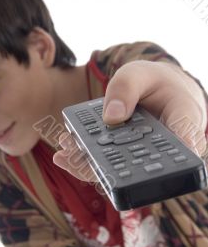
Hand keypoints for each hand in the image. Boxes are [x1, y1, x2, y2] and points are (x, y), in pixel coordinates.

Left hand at [52, 60, 206, 181]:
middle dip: (101, 168)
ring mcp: (143, 157)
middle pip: (136, 168)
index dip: (148, 170)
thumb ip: (127, 88)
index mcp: (183, 130)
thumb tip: (111, 117)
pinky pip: (108, 162)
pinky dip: (87, 158)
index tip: (117, 173)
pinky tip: (67, 152)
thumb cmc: (156, 82)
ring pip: (118, 169)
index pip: (172, 157)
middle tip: (74, 159)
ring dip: (89, 164)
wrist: (160, 89)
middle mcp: (164, 151)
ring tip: (64, 154)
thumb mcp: (141, 73)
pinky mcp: (126, 156)